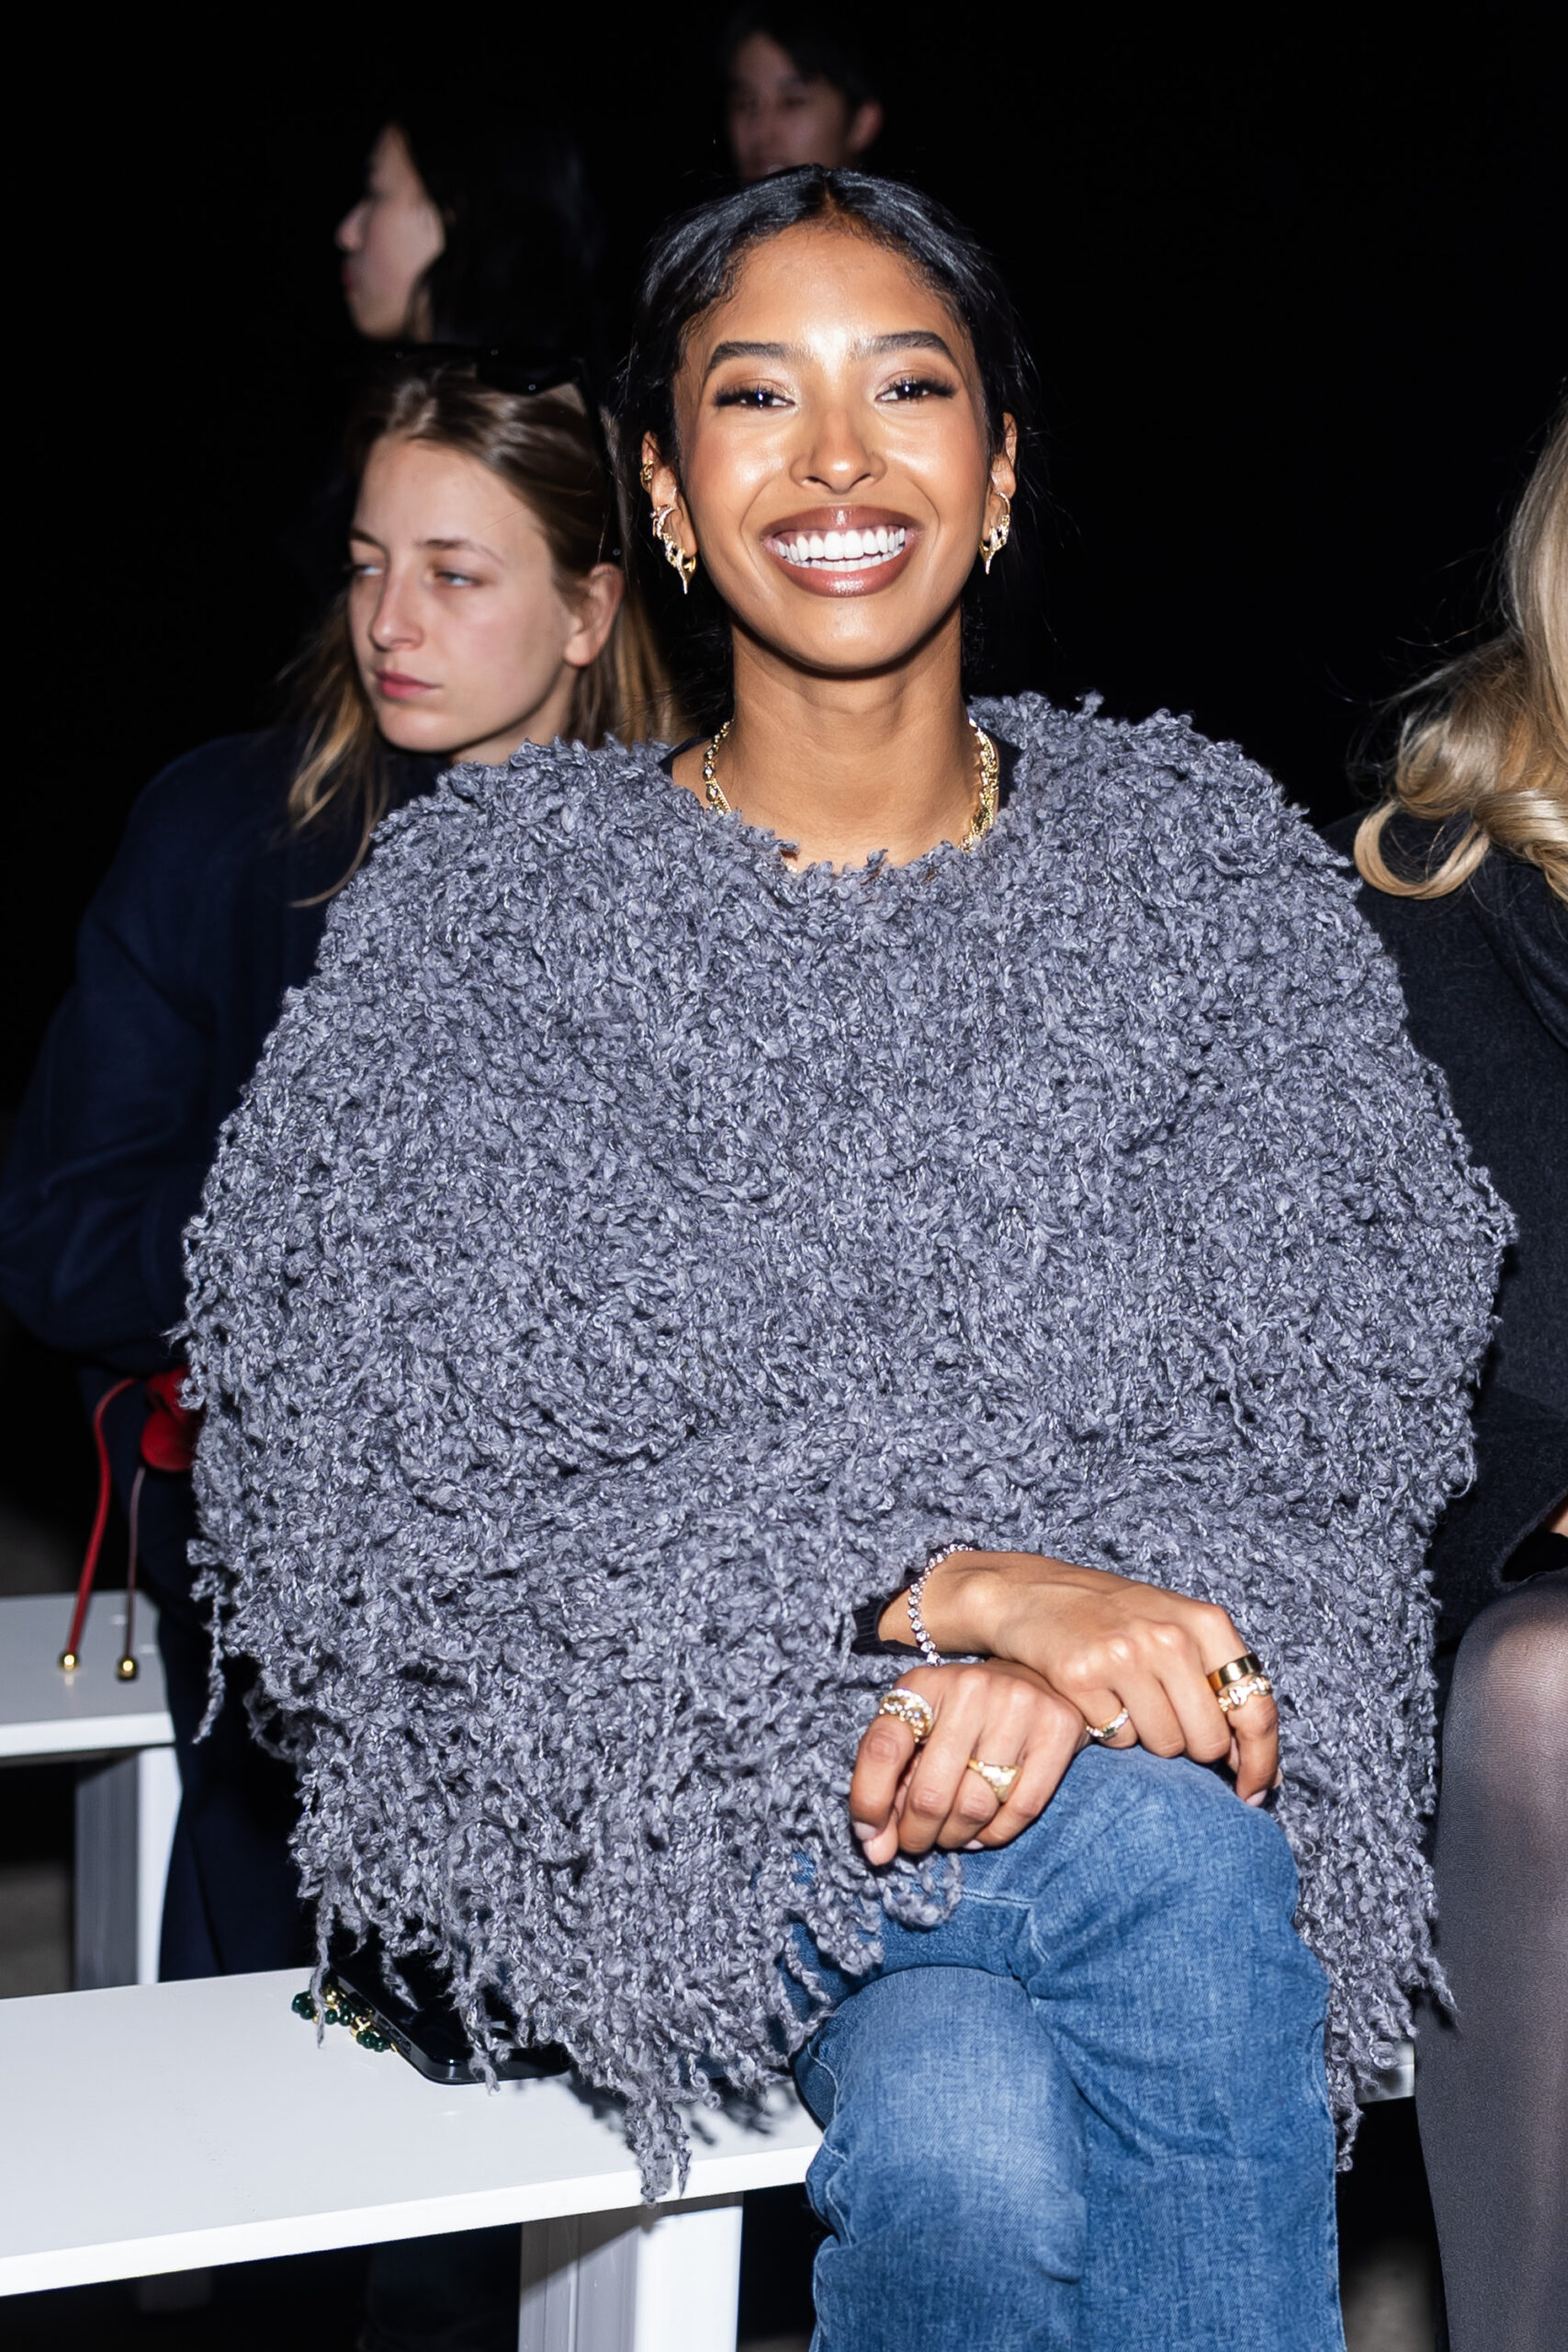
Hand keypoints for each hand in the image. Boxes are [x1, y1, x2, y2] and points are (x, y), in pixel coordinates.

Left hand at [849, 1659, 1085, 1866]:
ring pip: (974, 1807)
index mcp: (923, 1684)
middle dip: (916, 1834)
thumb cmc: (963, 1715)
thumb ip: (889, 1784)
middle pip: (930, 1793)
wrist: (1036, 1677)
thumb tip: (876, 1851)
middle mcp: (970, 1689)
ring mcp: (1017, 1707)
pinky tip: (983, 1831)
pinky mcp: (1057, 1730)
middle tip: (916, 1842)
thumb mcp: (919, 1731)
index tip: (868, 1835)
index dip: (868, 1800)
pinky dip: (995, 1834)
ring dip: (954, 1837)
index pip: (883, 1748)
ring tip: (950, 1835)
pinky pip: (1021, 1810)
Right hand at [882, 1554, 1279, 1802]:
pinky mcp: (1081, 1676)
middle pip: (1208, 1741)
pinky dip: (1106, 1728)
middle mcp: (1169, 1636)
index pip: (1256, 1709)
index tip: (1254, 1792)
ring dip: (1145, 1737)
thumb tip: (1269, 1773)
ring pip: (1163, 1745)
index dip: (1261, 1761)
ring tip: (1123, 1697)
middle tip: (1162, 1719)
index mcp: (1205, 1622)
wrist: (1034, 1591)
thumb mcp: (1178, 1630)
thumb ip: (1222, 1688)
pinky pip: (1115, 1739)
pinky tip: (1094, 1695)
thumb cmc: (1115, 1617)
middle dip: (1191, 1747)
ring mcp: (1124, 1655)